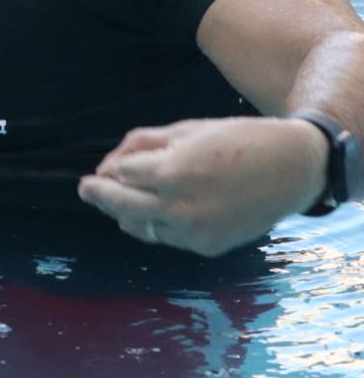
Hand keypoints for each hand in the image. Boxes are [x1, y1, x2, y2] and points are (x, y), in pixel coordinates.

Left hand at [77, 116, 328, 256]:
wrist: (292, 168)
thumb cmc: (236, 140)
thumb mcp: (185, 130)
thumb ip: (142, 145)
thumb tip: (107, 166)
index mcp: (172, 171)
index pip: (122, 174)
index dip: (111, 169)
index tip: (102, 169)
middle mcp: (180, 207)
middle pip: (121, 204)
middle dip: (98, 195)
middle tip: (85, 189)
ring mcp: (194, 231)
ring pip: (140, 227)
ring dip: (123, 213)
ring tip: (114, 201)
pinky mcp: (207, 247)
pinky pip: (166, 238)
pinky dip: (154, 225)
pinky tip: (147, 215)